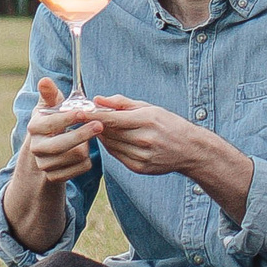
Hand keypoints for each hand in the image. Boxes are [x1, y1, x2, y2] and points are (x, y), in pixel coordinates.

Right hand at [21, 78, 101, 186]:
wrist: (47, 151)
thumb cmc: (53, 122)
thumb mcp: (50, 107)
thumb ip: (49, 94)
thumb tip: (45, 80)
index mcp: (34, 127)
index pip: (50, 123)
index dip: (67, 119)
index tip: (83, 113)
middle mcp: (36, 148)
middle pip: (60, 145)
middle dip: (82, 134)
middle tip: (99, 125)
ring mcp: (44, 164)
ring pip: (75, 157)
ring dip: (87, 146)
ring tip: (89, 137)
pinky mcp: (55, 177)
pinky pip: (80, 169)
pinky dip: (87, 161)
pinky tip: (85, 152)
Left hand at [83, 95, 215, 177]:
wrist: (189, 150)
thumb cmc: (169, 124)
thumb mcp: (149, 108)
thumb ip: (122, 103)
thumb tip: (98, 99)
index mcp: (147, 120)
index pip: (112, 118)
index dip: (92, 115)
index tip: (77, 112)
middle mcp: (143, 139)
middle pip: (109, 132)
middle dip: (96, 124)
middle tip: (88, 118)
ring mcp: (141, 156)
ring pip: (110, 145)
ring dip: (104, 136)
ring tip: (104, 128)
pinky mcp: (139, 167)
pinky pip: (116, 155)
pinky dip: (112, 147)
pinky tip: (117, 140)